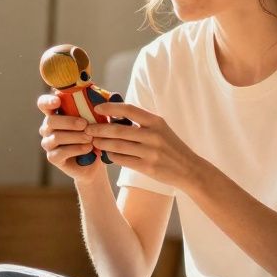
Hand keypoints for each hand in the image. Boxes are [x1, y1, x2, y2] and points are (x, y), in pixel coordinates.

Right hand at [37, 94, 102, 182]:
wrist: (96, 161)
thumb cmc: (94, 135)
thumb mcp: (97, 118)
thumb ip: (97, 105)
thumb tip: (106, 93)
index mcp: (56, 113)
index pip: (43, 103)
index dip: (48, 101)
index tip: (58, 101)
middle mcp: (48, 127)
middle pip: (50, 120)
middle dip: (69, 122)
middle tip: (85, 124)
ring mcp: (48, 142)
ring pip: (56, 137)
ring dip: (75, 136)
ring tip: (90, 137)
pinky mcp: (53, 157)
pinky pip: (61, 152)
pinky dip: (76, 149)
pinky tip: (88, 148)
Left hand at [87, 102, 202, 189]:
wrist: (188, 169)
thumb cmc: (171, 146)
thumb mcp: (160, 129)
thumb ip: (141, 122)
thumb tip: (115, 114)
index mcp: (156, 122)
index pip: (129, 110)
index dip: (110, 108)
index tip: (97, 108)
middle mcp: (153, 135)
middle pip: (118, 130)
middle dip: (99, 129)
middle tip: (88, 129)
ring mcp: (150, 152)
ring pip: (117, 146)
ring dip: (102, 143)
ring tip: (93, 141)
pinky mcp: (147, 167)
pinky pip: (122, 160)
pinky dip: (111, 155)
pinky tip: (106, 153)